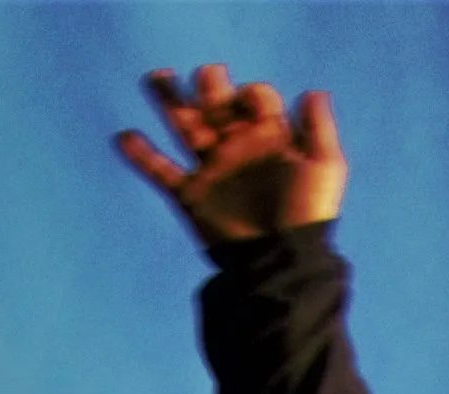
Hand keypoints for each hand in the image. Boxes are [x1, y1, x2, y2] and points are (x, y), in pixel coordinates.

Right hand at [112, 66, 346, 248]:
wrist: (281, 262)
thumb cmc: (307, 216)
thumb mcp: (324, 169)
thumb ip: (319, 129)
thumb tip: (312, 92)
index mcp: (268, 137)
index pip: (255, 98)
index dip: (250, 93)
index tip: (248, 104)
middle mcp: (237, 148)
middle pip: (215, 102)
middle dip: (209, 85)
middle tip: (206, 83)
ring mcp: (212, 170)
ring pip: (183, 125)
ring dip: (168, 99)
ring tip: (157, 76)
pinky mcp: (192, 196)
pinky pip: (161, 172)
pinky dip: (141, 156)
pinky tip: (124, 137)